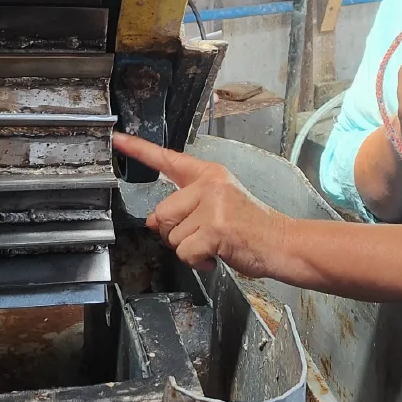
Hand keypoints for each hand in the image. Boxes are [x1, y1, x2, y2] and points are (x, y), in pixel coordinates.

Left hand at [113, 133, 287, 277]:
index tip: (117, 139)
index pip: (168, 159)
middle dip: (175, 234)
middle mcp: (210, 184)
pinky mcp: (215, 227)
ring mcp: (213, 204)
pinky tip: (217, 255)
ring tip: (215, 244)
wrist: (283, 243)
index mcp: (210, 174)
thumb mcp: (218, 208)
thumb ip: (185, 208)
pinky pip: (185, 252)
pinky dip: (198, 262)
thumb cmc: (252, 228)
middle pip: (161, 213)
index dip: (139, 149)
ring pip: (172, 236)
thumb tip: (152, 221)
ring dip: (190, 249)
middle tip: (202, 237)